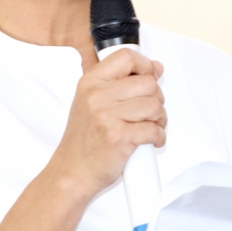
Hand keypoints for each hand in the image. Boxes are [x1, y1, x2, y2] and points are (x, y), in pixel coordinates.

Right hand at [48, 47, 165, 196]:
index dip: (146, 65)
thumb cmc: (83, 141)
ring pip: (154, 106)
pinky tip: (151, 140)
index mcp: (90, 83)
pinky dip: (158, 137)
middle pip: (147, 83)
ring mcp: (107, 116)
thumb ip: (120, 84)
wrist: (72, 172)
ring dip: (160, 119)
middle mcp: (97, 96)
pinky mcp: (119, 137)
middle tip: (150, 112)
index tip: (151, 76)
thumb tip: (155, 69)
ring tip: (150, 127)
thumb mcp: (91, 103)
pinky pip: (153, 129)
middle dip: (157, 98)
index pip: (126, 58)